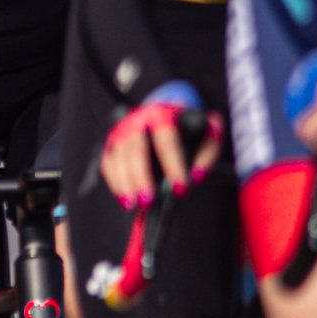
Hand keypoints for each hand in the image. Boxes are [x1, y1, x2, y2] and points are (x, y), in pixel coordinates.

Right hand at [100, 95, 221, 206]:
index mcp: (163, 114)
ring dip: (123, 183)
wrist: (166, 112)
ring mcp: (122, 130)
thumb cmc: (188, 127)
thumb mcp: (207, 132)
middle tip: (148, 201)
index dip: (173, 165)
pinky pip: (108, 163)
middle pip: (135, 148)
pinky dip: (114, 183)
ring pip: (117, 156)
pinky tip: (124, 199)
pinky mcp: (112, 142)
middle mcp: (138, 119)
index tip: (181, 190)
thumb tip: (196, 177)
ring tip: (132, 205)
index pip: (167, 141)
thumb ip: (208, 153)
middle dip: (140, 176)